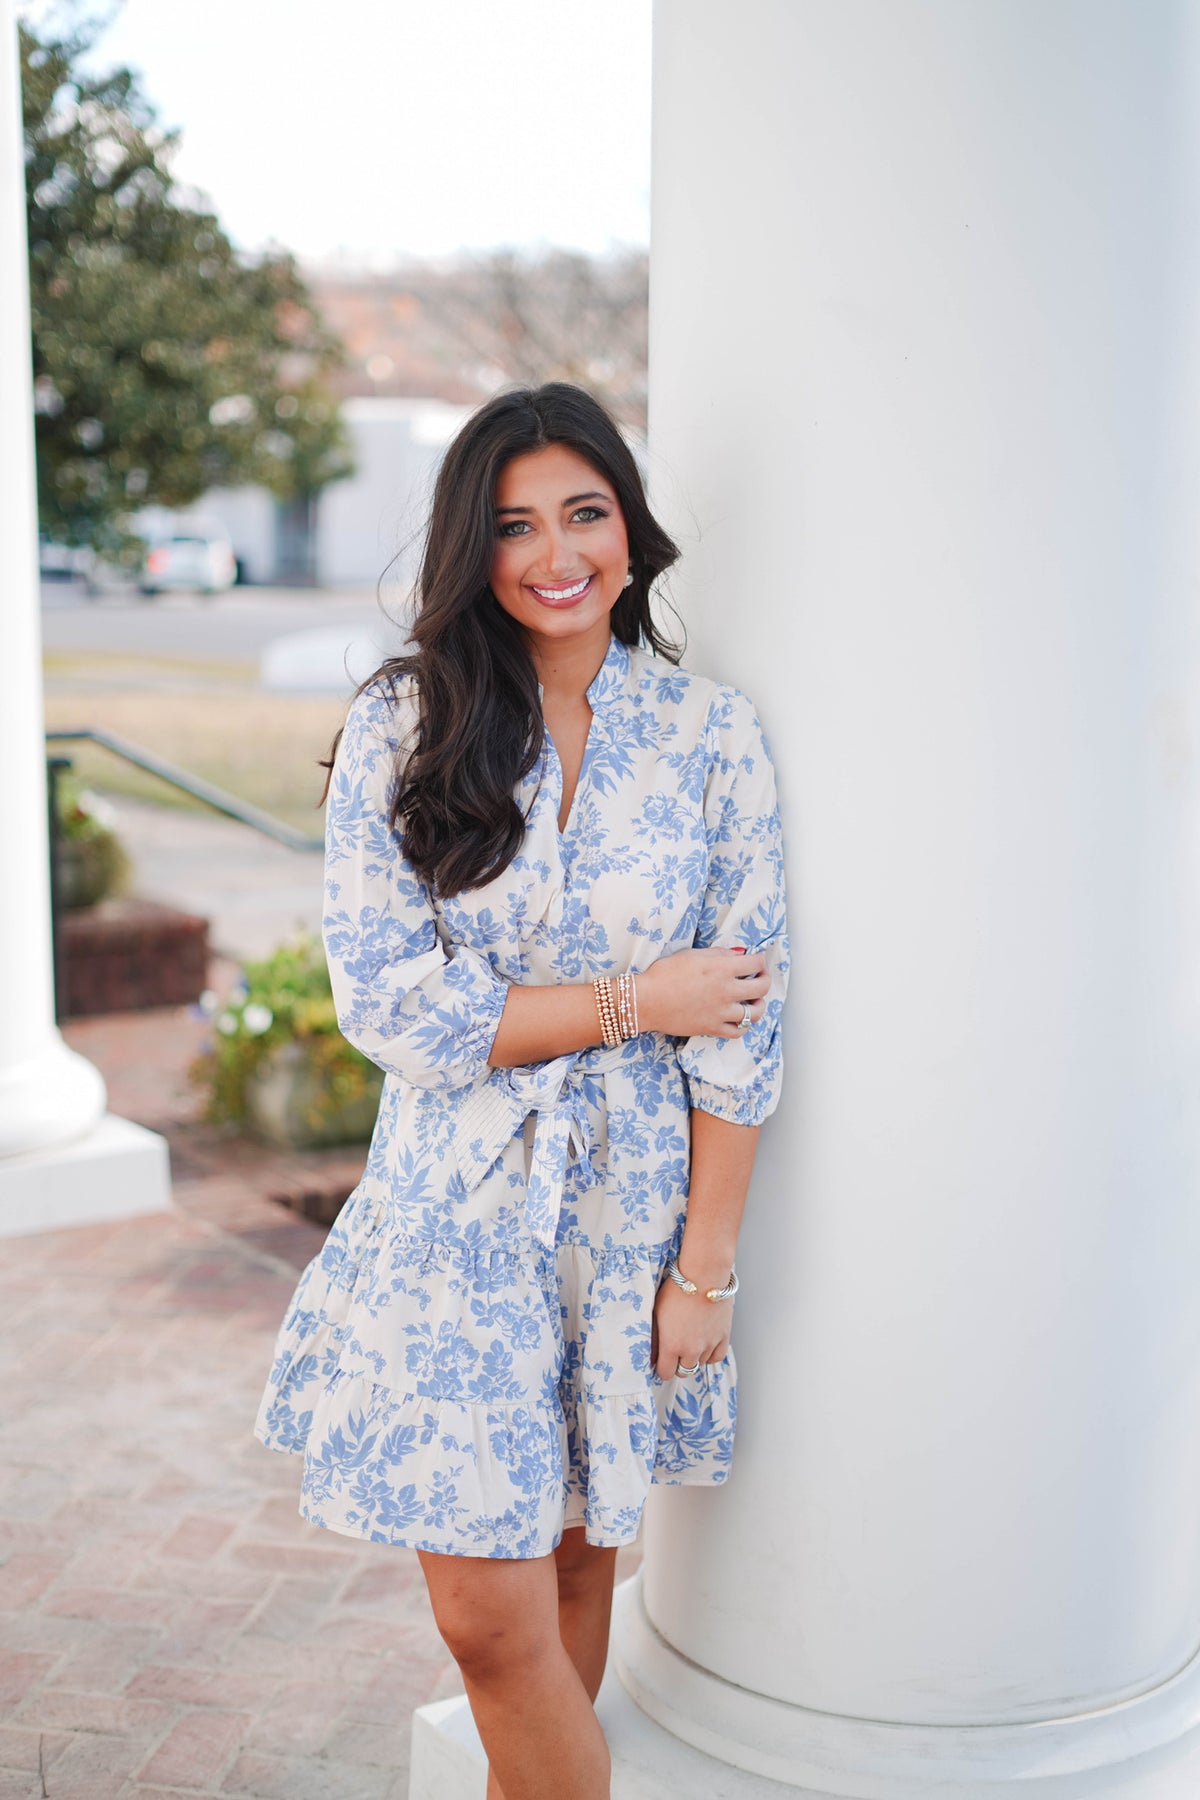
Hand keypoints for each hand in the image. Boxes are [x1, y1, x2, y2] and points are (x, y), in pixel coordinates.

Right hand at [637, 947, 768, 1038]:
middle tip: (760, 978)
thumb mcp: (692, 954)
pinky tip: (739, 1018)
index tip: (756, 961)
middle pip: (761, 988)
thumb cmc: (664, 974)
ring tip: (754, 1001)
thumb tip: (740, 954)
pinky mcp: (712, 1028)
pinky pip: (738, 1031)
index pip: (755, 963)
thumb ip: (719, 954)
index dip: (759, 960)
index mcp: (721, 968)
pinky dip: (743, 1025)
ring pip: (754, 1013)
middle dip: (765, 980)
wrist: (646, 1000)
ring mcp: (721, 1011)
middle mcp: (726, 990)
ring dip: (759, 1005)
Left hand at [651, 1277, 732, 1380]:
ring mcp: (709, 1344)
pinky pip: (716, 1357)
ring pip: (700, 1364)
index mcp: (671, 1345)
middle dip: (677, 1363)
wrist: (703, 1275)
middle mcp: (691, 1349)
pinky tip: (704, 1344)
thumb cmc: (677, 1289)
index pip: (665, 1373)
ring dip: (694, 1357)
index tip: (662, 1359)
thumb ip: (655, 1337)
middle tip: (676, 1350)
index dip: (662, 1367)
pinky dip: (710, 1354)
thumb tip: (654, 1355)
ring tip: (690, 1339)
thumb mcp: (656, 1312)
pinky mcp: (723, 1336)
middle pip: (684, 1372)